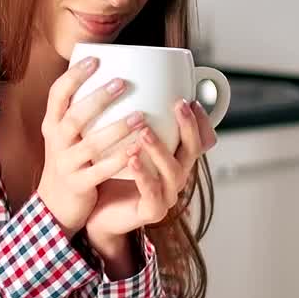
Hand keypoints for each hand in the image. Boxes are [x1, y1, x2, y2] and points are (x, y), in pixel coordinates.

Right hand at [36, 56, 147, 235]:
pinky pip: (100, 171)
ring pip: (89, 145)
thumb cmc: (71, 160)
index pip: (57, 95)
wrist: (56, 204)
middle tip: (122, 83)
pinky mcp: (78, 184)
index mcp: (52, 124)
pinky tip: (137, 150)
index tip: (95, 60)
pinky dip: (119, 160)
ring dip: (116, 129)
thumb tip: (113, 73)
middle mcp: (56, 142)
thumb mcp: (67, 135)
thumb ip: (82, 111)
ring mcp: (66, 164)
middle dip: (98, 99)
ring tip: (140, 117)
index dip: (74, 76)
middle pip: (73, 117)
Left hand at [84, 98, 218, 248]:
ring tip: (145, 131)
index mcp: (174, 159)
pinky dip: (143, 173)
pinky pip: (151, 192)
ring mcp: (166, 195)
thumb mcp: (124, 144)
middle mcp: (175, 177)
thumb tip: (125, 84)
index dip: (200, 120)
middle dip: (188, 126)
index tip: (192, 99)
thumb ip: (132, 122)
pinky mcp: (152, 211)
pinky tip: (133, 158)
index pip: (198, 138)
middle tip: (178, 104)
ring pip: (173, 171)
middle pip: (192, 151)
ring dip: (160, 148)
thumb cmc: (112, 175)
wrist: (98, 213)